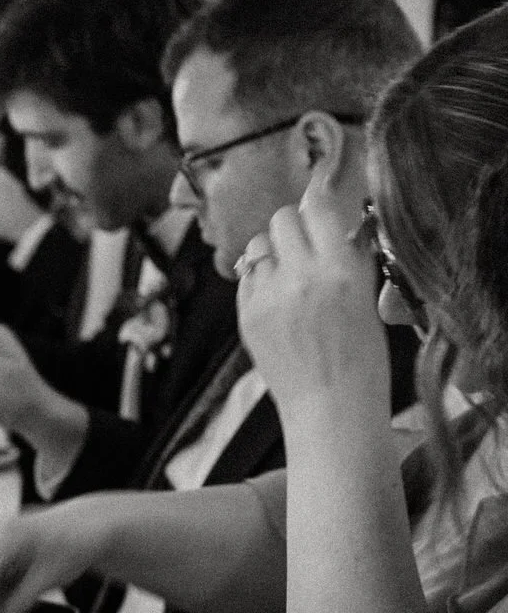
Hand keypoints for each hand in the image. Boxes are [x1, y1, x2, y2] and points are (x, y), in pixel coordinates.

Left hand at [235, 160, 389, 418]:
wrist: (330, 408)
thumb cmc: (361, 359)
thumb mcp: (367, 298)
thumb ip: (349, 257)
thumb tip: (337, 221)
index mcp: (340, 269)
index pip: (318, 206)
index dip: (319, 203)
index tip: (322, 208)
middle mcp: (299, 276)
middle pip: (282, 218)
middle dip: (294, 226)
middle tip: (306, 245)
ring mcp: (267, 296)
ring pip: (257, 245)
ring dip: (273, 250)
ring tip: (289, 274)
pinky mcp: (245, 314)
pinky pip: (246, 276)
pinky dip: (259, 279)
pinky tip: (278, 301)